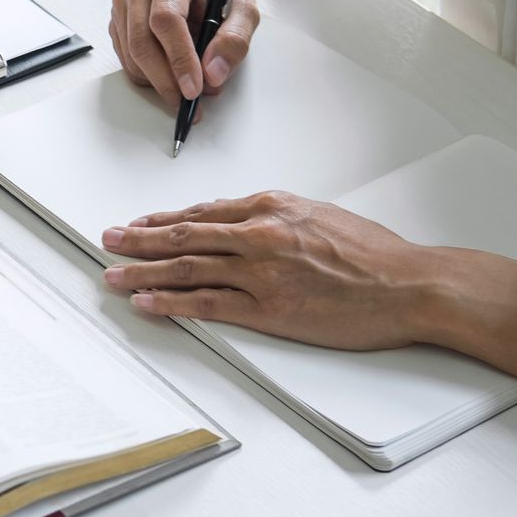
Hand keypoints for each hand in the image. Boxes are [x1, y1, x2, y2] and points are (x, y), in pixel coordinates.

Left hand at [100, 191, 447, 350]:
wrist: (408, 284)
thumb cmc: (373, 254)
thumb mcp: (318, 215)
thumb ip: (273, 216)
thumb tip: (234, 218)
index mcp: (272, 207)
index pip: (203, 213)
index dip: (165, 219)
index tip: (140, 222)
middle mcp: (259, 234)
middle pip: (183, 235)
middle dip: (139, 238)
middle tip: (108, 240)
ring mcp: (261, 272)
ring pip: (186, 269)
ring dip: (142, 271)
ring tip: (113, 274)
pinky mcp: (268, 309)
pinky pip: (207, 305)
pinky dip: (171, 304)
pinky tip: (146, 303)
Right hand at [108, 0, 259, 107]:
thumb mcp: (243, 7)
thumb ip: (234, 40)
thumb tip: (212, 74)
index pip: (166, 19)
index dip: (179, 58)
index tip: (193, 89)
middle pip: (142, 43)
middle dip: (167, 81)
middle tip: (190, 103)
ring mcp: (122, 0)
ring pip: (131, 57)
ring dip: (159, 81)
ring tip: (188, 85)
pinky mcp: (117, 19)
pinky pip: (127, 59)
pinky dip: (149, 75)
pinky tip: (171, 71)